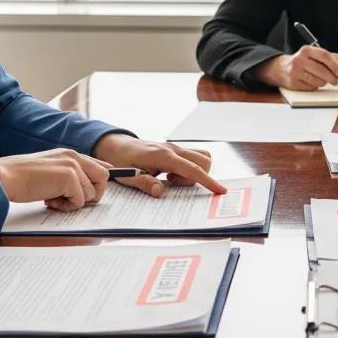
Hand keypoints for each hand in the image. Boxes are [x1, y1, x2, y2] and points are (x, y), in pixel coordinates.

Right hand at [0, 148, 110, 211]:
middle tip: (72, 200)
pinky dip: (66, 207)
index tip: (98, 189)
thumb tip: (84, 188)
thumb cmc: (21, 177)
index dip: (101, 179)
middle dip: (93, 194)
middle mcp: (74, 157)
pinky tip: (49, 201)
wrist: (5, 178)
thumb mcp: (49, 171)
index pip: (98, 164)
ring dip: (73, 202)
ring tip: (53, 199)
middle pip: (104, 177)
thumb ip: (67, 174)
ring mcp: (73, 166)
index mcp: (69, 154)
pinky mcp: (69, 178)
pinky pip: (79, 201)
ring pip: (91, 193)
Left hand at [92, 133, 225, 195]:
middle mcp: (173, 149)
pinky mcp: (175, 150)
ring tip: (171, 179)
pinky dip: (188, 168)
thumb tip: (160, 192)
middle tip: (172, 184)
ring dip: (193, 172)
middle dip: (197, 177)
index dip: (207, 181)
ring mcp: (175, 148)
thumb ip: (144, 183)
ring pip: (201, 157)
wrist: (116, 145)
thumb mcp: (127, 176)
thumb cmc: (121, 161)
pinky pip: (192, 158)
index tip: (220, 191)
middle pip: (203, 161)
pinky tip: (170, 175)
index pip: (192, 169)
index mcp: (163, 155)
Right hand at [259, 45, 337, 90]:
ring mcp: (295, 72)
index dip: (334, 65)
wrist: (282, 68)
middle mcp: (300, 59)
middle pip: (322, 70)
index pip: (324, 56)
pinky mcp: (293, 83)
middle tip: (335, 81)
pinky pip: (311, 87)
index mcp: (306, 50)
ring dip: (323, 82)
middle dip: (331, 77)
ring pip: (317, 80)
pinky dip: (315, 86)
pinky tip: (313, 83)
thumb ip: (330, 57)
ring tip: (322, 80)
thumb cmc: (302, 61)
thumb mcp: (314, 54)